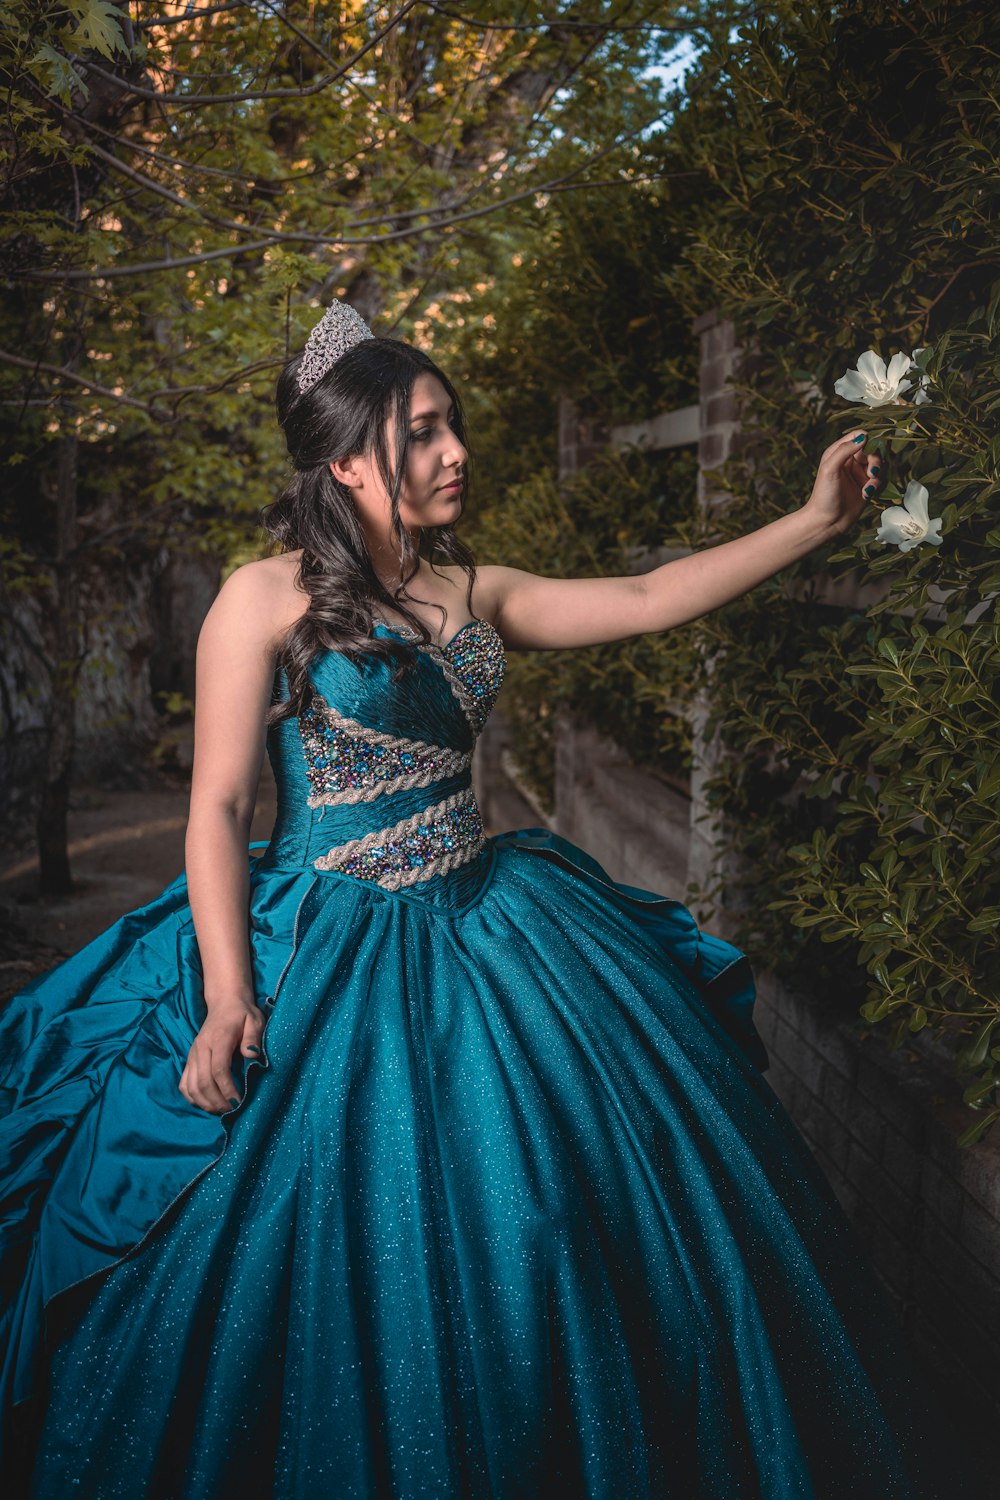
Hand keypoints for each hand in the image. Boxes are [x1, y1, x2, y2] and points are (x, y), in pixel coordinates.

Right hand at [179, 999, 266, 1114]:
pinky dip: (192, 1097)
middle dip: (217, 1101)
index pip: (218, 1070)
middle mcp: (201, 1048)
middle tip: (232, 1111)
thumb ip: (253, 1036)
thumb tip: (252, 1055)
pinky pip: (184, 1083)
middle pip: (203, 1082)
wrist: (224, 1003)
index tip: (238, 1102)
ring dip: (204, 1102)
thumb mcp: (254, 1020)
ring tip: (220, 1110)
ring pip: (191, 1086)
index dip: (227, 1089)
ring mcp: (193, 1054)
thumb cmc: (243, 1014)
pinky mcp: (190, 1059)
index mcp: (218, 1039)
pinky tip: (205, 1103)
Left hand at [801, 429, 882, 536]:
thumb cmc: (823, 496)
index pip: (858, 436)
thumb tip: (864, 436)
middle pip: (873, 450)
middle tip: (872, 473)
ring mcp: (859, 474)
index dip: (868, 440)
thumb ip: (844, 450)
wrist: (826, 522)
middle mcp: (850, 461)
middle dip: (875, 461)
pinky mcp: (866, 486)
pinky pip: (879, 479)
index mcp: (838, 452)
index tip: (870, 449)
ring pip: (879, 465)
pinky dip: (875, 486)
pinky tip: (865, 495)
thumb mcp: (830, 469)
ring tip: (868, 487)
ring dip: (877, 475)